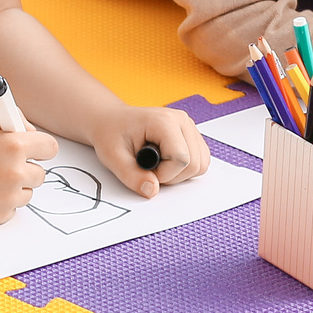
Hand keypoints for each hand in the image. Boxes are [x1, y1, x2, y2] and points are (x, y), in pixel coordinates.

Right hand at [0, 111, 58, 224]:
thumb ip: (12, 118)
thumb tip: (31, 130)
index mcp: (14, 145)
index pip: (51, 148)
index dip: (41, 147)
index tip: (34, 149)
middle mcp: (15, 172)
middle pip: (41, 173)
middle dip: (26, 167)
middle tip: (4, 163)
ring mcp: (7, 197)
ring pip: (27, 192)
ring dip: (14, 186)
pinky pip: (12, 207)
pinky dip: (1, 201)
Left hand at [85, 105, 211, 197]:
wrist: (111, 121)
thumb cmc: (111, 133)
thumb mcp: (113, 157)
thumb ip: (132, 176)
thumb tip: (152, 191)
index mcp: (164, 121)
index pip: (181, 159)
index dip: (164, 174)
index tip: (144, 169)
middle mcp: (182, 121)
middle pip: (195, 164)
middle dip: (171, 175)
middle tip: (148, 167)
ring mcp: (189, 127)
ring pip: (201, 164)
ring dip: (179, 174)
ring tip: (156, 163)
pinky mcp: (192, 136)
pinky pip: (200, 161)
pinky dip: (184, 170)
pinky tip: (165, 161)